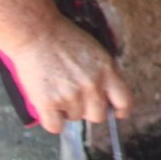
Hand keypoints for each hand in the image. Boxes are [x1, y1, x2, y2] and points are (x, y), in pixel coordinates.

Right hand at [5, 16, 133, 134]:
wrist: (36, 33)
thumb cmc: (63, 38)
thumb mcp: (95, 51)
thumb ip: (104, 73)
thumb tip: (107, 94)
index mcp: (106, 70)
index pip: (124, 101)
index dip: (120, 110)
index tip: (116, 113)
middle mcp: (92, 85)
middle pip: (98, 115)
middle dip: (88, 109)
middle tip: (77, 97)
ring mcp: (70, 95)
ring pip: (74, 118)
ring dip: (67, 110)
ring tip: (58, 89)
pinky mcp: (49, 103)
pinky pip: (55, 126)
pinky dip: (51, 119)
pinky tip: (48, 104)